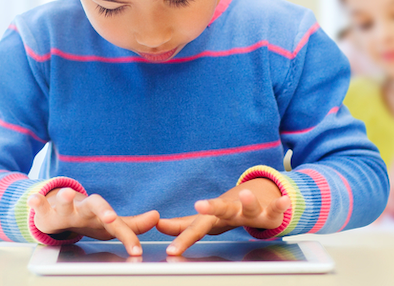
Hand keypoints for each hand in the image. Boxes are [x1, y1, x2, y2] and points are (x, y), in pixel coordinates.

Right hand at [28, 187, 158, 255]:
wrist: (59, 210)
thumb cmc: (88, 220)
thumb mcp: (110, 224)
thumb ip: (133, 224)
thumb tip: (158, 217)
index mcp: (101, 212)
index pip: (117, 222)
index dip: (127, 236)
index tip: (136, 252)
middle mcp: (83, 207)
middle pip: (96, 204)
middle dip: (104, 210)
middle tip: (111, 218)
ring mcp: (64, 209)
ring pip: (66, 201)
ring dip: (66, 197)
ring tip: (66, 194)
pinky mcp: (46, 212)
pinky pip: (40, 206)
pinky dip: (36, 202)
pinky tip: (33, 199)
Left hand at [156, 178, 290, 255]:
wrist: (254, 194)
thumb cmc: (225, 212)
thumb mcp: (206, 220)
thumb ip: (184, 225)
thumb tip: (158, 226)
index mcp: (214, 216)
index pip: (196, 226)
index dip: (182, 236)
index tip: (171, 250)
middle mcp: (231, 210)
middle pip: (220, 209)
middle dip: (210, 207)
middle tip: (199, 203)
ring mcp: (250, 211)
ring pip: (249, 206)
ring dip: (248, 200)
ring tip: (246, 193)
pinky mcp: (270, 213)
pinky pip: (276, 209)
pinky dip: (281, 205)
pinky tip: (286, 200)